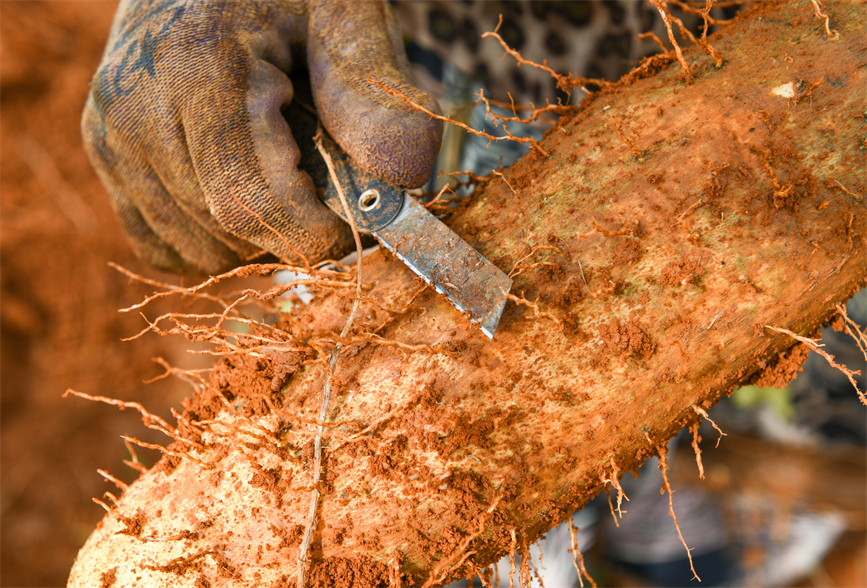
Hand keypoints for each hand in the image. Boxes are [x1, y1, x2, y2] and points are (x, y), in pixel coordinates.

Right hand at [82, 0, 442, 273]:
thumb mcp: (343, 19)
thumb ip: (373, 95)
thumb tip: (404, 179)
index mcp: (196, 69)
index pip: (251, 198)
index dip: (315, 233)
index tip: (357, 223)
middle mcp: (135, 110)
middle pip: (231, 230)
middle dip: (296, 230)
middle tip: (326, 182)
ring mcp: (111, 140)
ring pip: (204, 250)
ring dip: (261, 237)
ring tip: (281, 169)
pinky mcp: (105, 163)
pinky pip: (171, 249)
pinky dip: (220, 240)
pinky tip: (240, 185)